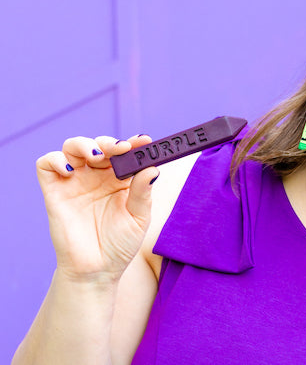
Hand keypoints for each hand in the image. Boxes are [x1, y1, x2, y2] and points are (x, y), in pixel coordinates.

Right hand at [36, 135, 158, 283]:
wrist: (96, 271)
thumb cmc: (120, 244)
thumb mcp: (139, 218)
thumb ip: (143, 192)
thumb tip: (153, 168)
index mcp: (120, 179)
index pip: (125, 153)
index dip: (133, 143)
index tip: (144, 141)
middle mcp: (97, 176)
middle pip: (99, 145)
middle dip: (109, 143)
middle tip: (120, 148)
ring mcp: (75, 182)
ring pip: (72, 147)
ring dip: (84, 144)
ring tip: (96, 155)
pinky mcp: (54, 191)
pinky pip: (47, 164)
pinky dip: (55, 159)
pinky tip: (71, 170)